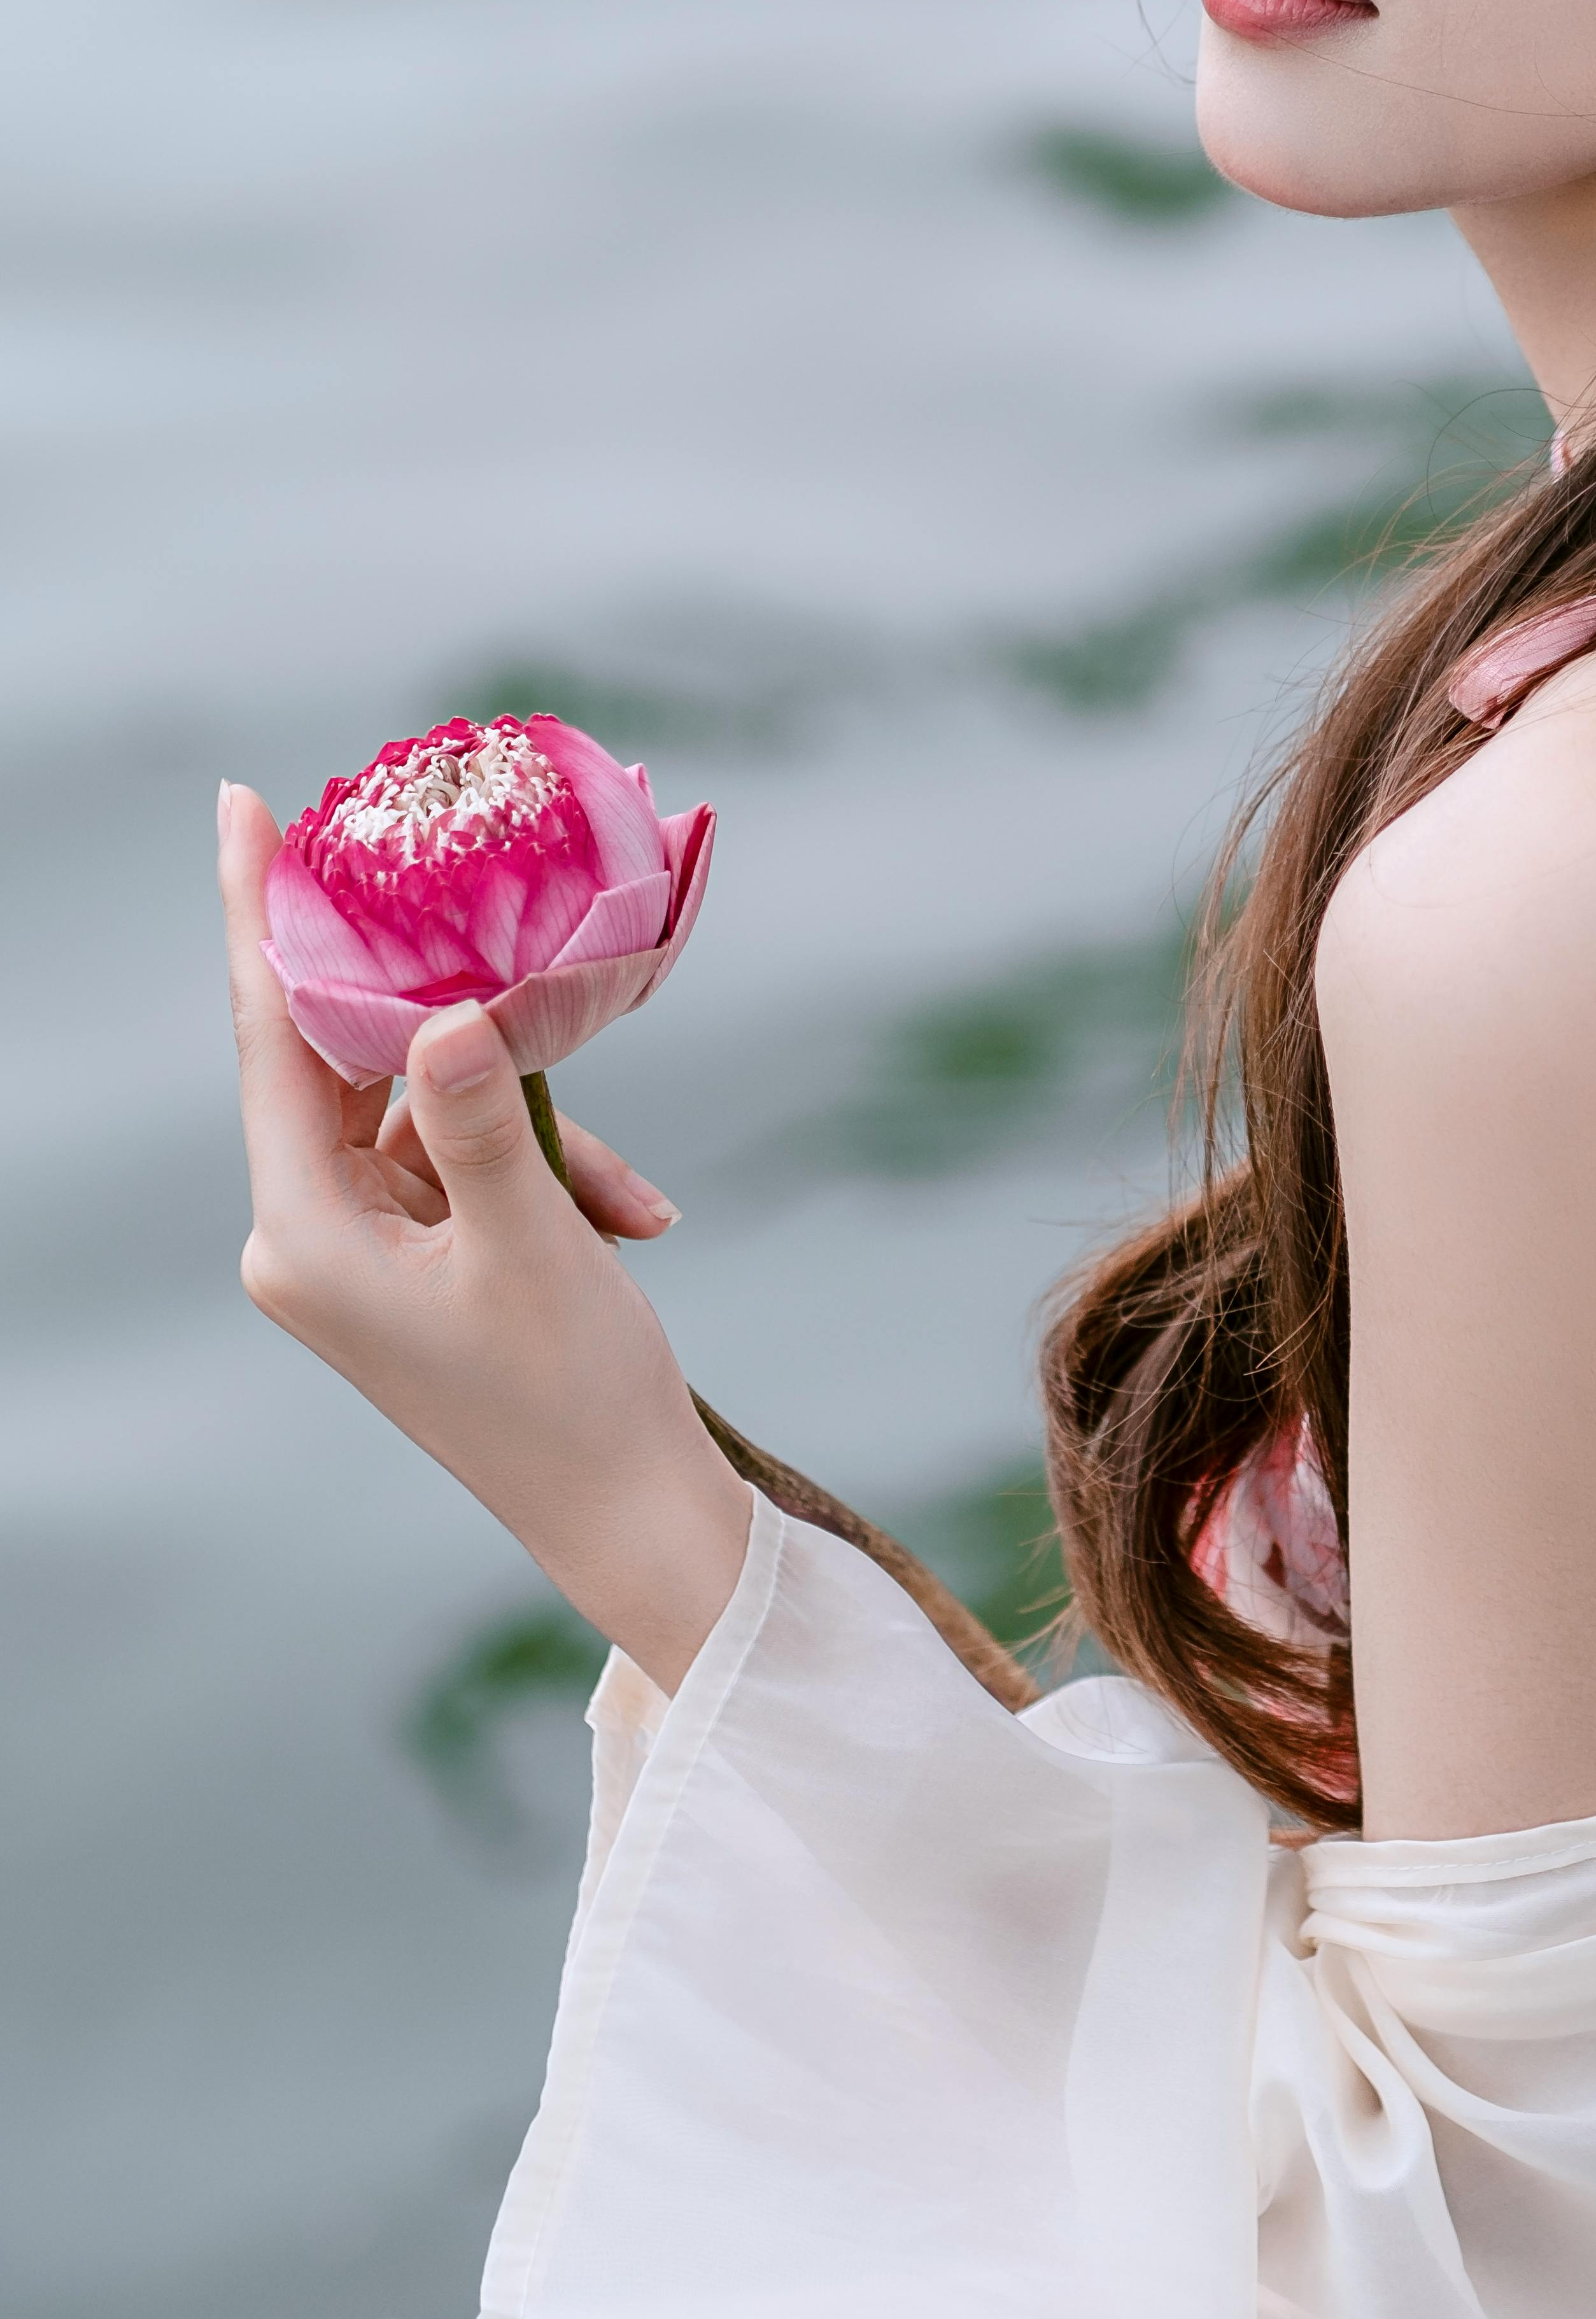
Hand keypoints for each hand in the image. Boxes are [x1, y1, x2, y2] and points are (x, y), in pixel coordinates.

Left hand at [221, 781, 753, 1687]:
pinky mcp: (422, 1254)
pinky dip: (550, 1166)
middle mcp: (313, 1235)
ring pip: (436, 1105)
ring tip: (619, 1198)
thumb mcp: (533, 1241)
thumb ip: (483, 1117)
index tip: (244, 806)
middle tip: (455, 878)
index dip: (259, 915)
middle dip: (433, 998)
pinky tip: (628, 1215)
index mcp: (306, 1235)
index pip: (269, 1038)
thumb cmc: (574, 1395)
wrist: (627, 1512)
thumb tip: (448, 1011)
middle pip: (353, 1060)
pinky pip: (471, 1156)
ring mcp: (366, 1247)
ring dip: (535, 1123)